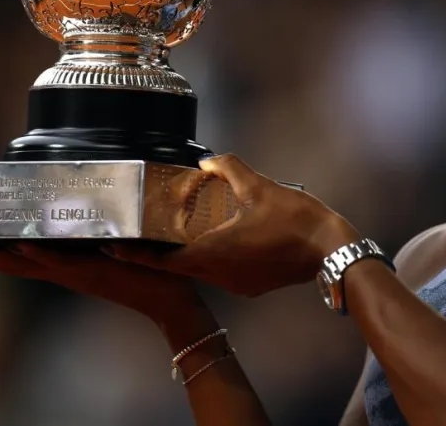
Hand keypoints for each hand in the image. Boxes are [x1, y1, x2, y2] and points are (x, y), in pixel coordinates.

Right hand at [0, 241, 202, 319]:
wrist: (167, 295)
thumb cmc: (141, 267)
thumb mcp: (107, 245)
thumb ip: (91, 230)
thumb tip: (80, 204)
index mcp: (61, 263)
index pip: (15, 257)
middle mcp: (61, 269)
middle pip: (8, 262)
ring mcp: (73, 271)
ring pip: (25, 262)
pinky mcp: (91, 270)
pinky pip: (60, 261)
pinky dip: (40, 253)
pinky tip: (21, 243)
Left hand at [106, 154, 360, 296]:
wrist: (332, 251)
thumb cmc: (296, 220)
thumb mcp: (260, 187)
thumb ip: (230, 169)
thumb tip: (209, 161)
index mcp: (215, 253)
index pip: (163, 260)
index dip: (136, 253)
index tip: (113, 246)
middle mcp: (221, 274)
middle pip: (178, 267)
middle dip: (157, 252)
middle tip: (138, 235)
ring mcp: (237, 284)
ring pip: (201, 270)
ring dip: (186, 255)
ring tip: (173, 235)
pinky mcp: (252, 285)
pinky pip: (222, 272)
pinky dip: (211, 257)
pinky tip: (218, 240)